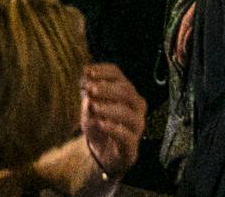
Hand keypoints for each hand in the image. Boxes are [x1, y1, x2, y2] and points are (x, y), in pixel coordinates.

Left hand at [79, 62, 147, 181]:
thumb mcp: (89, 106)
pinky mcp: (132, 145)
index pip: (118, 75)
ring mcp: (136, 126)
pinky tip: (100, 124)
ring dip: (110, 108)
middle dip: (107, 89)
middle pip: (126, 92)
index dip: (104, 71)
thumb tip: (87, 79)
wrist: (100, 153)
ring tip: (94, 108)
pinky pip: (126, 135)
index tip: (88, 71)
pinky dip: (113, 128)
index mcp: (126, 92)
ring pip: (129, 113)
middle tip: (91, 89)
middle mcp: (136, 107)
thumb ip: (90, 94)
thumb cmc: (97, 124)